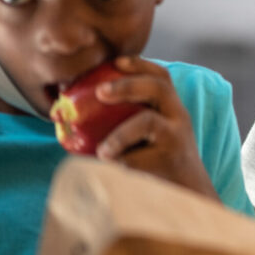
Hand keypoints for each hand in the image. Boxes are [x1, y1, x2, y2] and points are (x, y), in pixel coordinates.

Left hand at [94, 56, 219, 199]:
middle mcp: (178, 117)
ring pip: (147, 122)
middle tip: (99, 92)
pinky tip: (106, 168)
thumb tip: (68, 113)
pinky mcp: (169, 161)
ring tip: (102, 151)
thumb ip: (126, 120)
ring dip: (119, 134)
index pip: (161, 77)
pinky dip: (120, 160)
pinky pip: (138, 157)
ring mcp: (176, 138)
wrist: (187, 192)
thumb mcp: (150, 136)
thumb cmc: (157, 161)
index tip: (115, 62)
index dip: (139, 64)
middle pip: (159, 88)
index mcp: (172, 107)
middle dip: (127, 85)